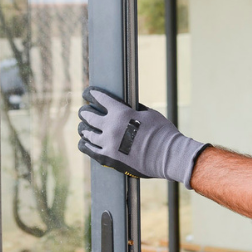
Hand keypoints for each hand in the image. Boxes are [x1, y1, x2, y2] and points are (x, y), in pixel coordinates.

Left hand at [77, 86, 208, 187]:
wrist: (169, 156)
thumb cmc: (163, 133)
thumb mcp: (149, 113)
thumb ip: (133, 109)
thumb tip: (126, 106)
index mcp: (121, 113)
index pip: (100, 98)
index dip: (91, 93)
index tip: (88, 93)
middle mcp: (111, 127)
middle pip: (89, 116)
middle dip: (85, 111)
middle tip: (83, 111)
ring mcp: (108, 144)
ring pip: (87, 133)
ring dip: (84, 128)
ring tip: (83, 127)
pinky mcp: (109, 159)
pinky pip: (90, 150)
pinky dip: (85, 144)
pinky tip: (83, 142)